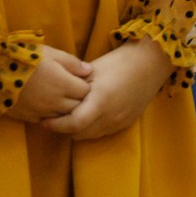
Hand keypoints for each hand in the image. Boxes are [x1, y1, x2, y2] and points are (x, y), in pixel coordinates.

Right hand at [12, 47, 92, 122]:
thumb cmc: (22, 56)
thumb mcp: (50, 53)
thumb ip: (72, 63)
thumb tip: (89, 71)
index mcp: (62, 84)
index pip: (86, 91)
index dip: (84, 85)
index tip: (78, 79)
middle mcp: (54, 101)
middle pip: (77, 106)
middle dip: (77, 98)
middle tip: (70, 89)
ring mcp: (41, 111)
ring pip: (62, 116)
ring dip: (64, 108)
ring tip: (57, 96)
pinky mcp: (27, 117)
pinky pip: (45, 119)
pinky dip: (48, 114)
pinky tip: (43, 103)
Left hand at [44, 39, 170, 140]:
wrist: (152, 62)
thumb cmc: (119, 61)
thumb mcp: (91, 71)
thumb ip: (73, 88)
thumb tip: (53, 97)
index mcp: (101, 100)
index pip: (73, 124)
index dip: (56, 125)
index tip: (44, 120)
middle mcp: (111, 115)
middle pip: (80, 134)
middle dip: (63, 129)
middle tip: (54, 118)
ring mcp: (121, 120)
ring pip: (91, 135)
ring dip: (78, 130)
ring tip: (70, 117)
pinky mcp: (127, 122)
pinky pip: (104, 131)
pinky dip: (92, 128)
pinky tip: (89, 115)